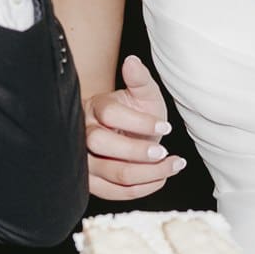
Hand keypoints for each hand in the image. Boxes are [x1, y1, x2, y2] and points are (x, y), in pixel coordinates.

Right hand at [86, 55, 186, 200]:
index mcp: (94, 107)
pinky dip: (141, 188)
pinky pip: (113, 192)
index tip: (167, 127)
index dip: (139, 121)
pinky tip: (162, 178)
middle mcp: (82, 134)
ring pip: (108, 172)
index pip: (109, 112)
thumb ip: (139, 79)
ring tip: (172, 165)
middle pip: (100, 143)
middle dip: (135, 150)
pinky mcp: (91, 183)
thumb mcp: (142, 94)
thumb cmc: (134, 113)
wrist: (125, 134)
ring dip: (145, 173)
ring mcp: (83, 160)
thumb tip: (132, 61)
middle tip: (162, 151)